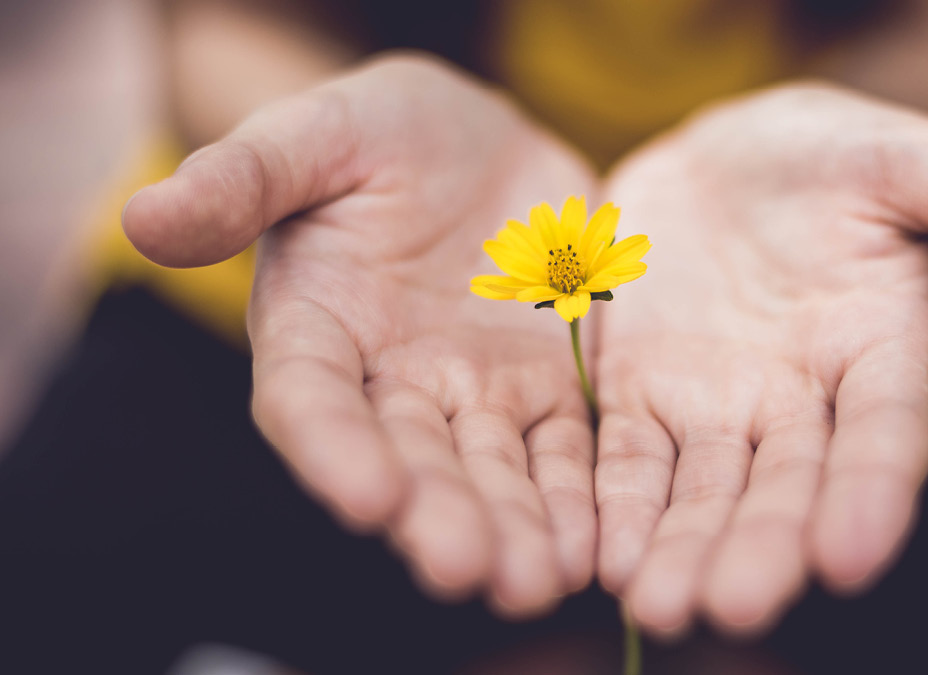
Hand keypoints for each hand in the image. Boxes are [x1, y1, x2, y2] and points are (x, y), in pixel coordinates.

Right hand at [123, 54, 598, 615]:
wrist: (477, 141)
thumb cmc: (379, 132)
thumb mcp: (316, 134)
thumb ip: (243, 177)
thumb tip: (143, 216)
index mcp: (317, 327)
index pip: (312, 400)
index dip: (334, 450)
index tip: (368, 497)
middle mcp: (390, 380)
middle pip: (409, 459)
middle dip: (436, 515)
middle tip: (466, 570)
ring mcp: (472, 391)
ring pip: (491, 471)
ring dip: (513, 528)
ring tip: (536, 581)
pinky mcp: (544, 387)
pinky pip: (562, 449)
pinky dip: (576, 497)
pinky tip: (593, 546)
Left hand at [593, 84, 927, 636]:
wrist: (723, 158)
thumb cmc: (831, 156)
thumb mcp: (909, 161)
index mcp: (880, 350)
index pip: (885, 433)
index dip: (872, 492)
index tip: (852, 556)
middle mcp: (802, 400)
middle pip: (786, 484)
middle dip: (762, 546)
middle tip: (734, 607)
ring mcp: (718, 405)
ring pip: (704, 490)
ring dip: (683, 548)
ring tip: (661, 605)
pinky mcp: (642, 395)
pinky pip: (628, 459)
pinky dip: (617, 505)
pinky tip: (602, 556)